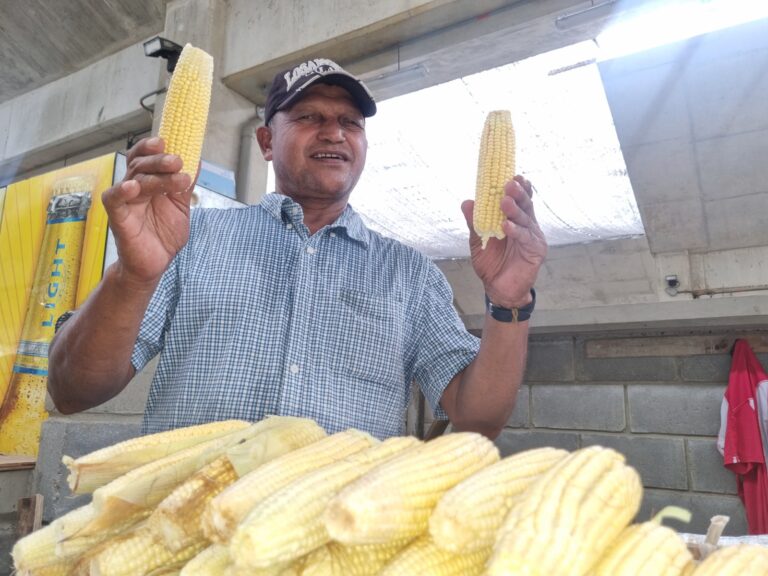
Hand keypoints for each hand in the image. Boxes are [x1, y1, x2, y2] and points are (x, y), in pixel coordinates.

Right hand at [101, 137, 195, 285]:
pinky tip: (132, 187)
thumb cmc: (164, 235)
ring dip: (156, 176)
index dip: (152, 147)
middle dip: (159, 160)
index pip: (145, 157)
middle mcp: (134, 188)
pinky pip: (114, 199)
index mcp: (148, 183)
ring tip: (178, 178)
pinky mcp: (117, 217)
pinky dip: (121, 191)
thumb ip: (185, 186)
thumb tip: (197, 160)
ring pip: (135, 179)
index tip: (167, 141)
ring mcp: (125, 201)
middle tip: (178, 160)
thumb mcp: (180, 207)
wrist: (155, 264)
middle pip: (140, 164)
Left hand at [461, 175, 546, 307]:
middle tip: (509, 183)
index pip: (519, 199)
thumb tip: (467, 202)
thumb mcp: (479, 240)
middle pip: (525, 205)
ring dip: (515, 209)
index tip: (511, 174)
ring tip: (504, 202)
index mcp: (515, 219)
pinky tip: (506, 226)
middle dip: (518, 193)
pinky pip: (525, 237)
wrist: (498, 288)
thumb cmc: (491, 263)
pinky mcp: (536, 250)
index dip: (518, 186)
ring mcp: (533, 236)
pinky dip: (516, 230)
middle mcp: (527, 225)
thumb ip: (474, 222)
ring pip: (526, 219)